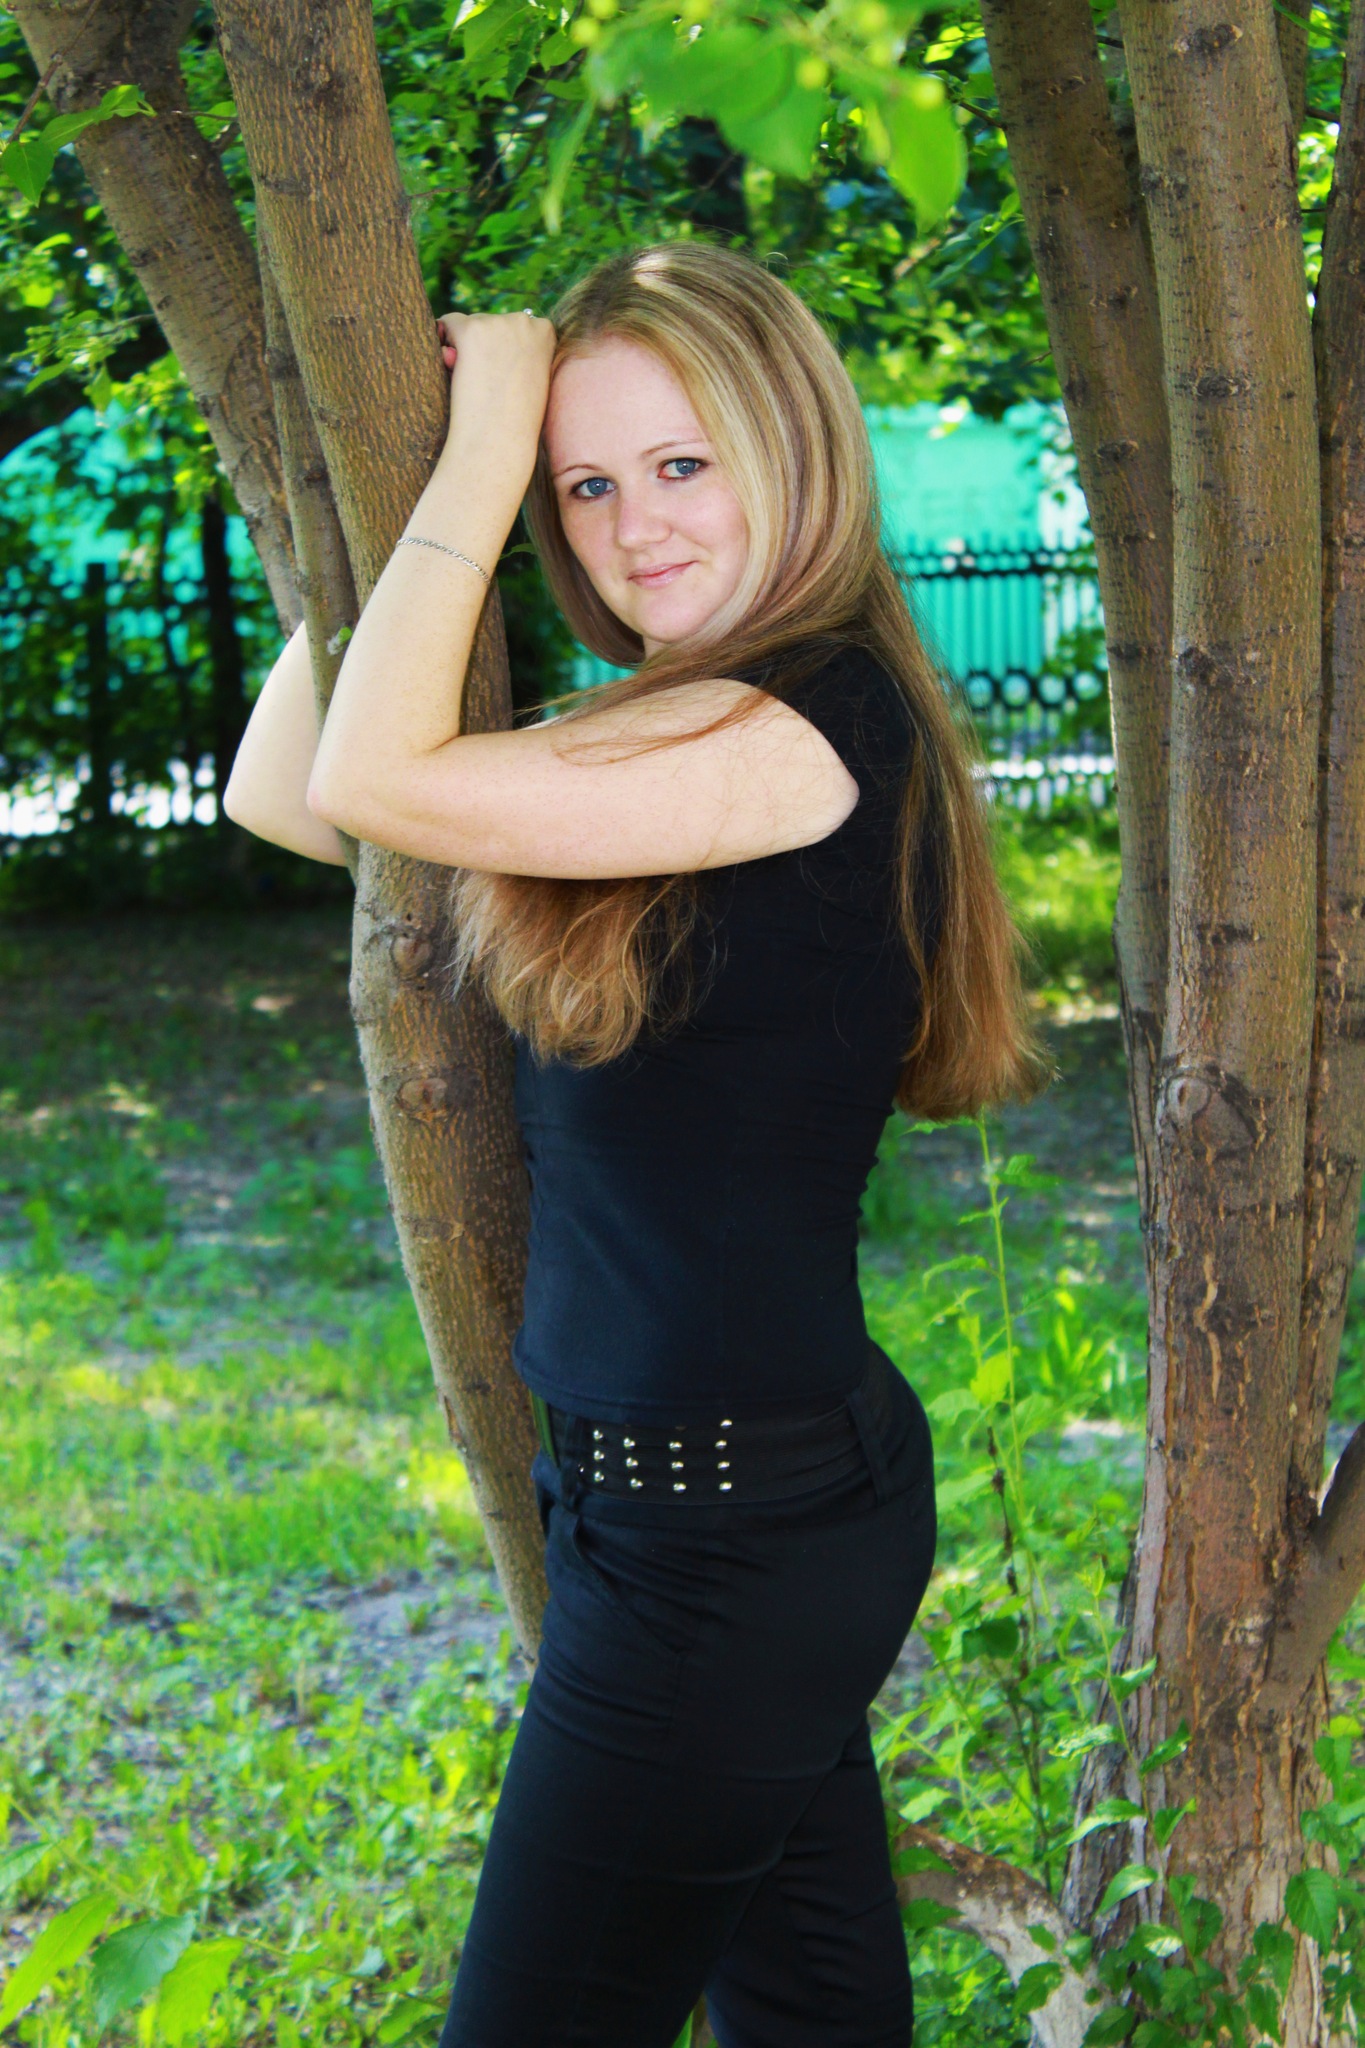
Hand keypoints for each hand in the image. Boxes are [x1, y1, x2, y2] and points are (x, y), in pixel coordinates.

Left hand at [435, 308, 556, 478]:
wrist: (501, 442)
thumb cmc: (516, 422)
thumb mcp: (532, 379)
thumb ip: (520, 353)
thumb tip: (486, 337)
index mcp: (545, 330)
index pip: (514, 326)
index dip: (503, 353)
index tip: (507, 380)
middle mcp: (523, 320)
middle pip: (489, 322)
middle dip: (483, 349)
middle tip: (490, 387)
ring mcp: (497, 323)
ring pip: (468, 326)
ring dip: (465, 351)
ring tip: (477, 386)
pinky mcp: (471, 330)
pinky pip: (446, 326)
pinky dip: (445, 346)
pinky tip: (456, 372)